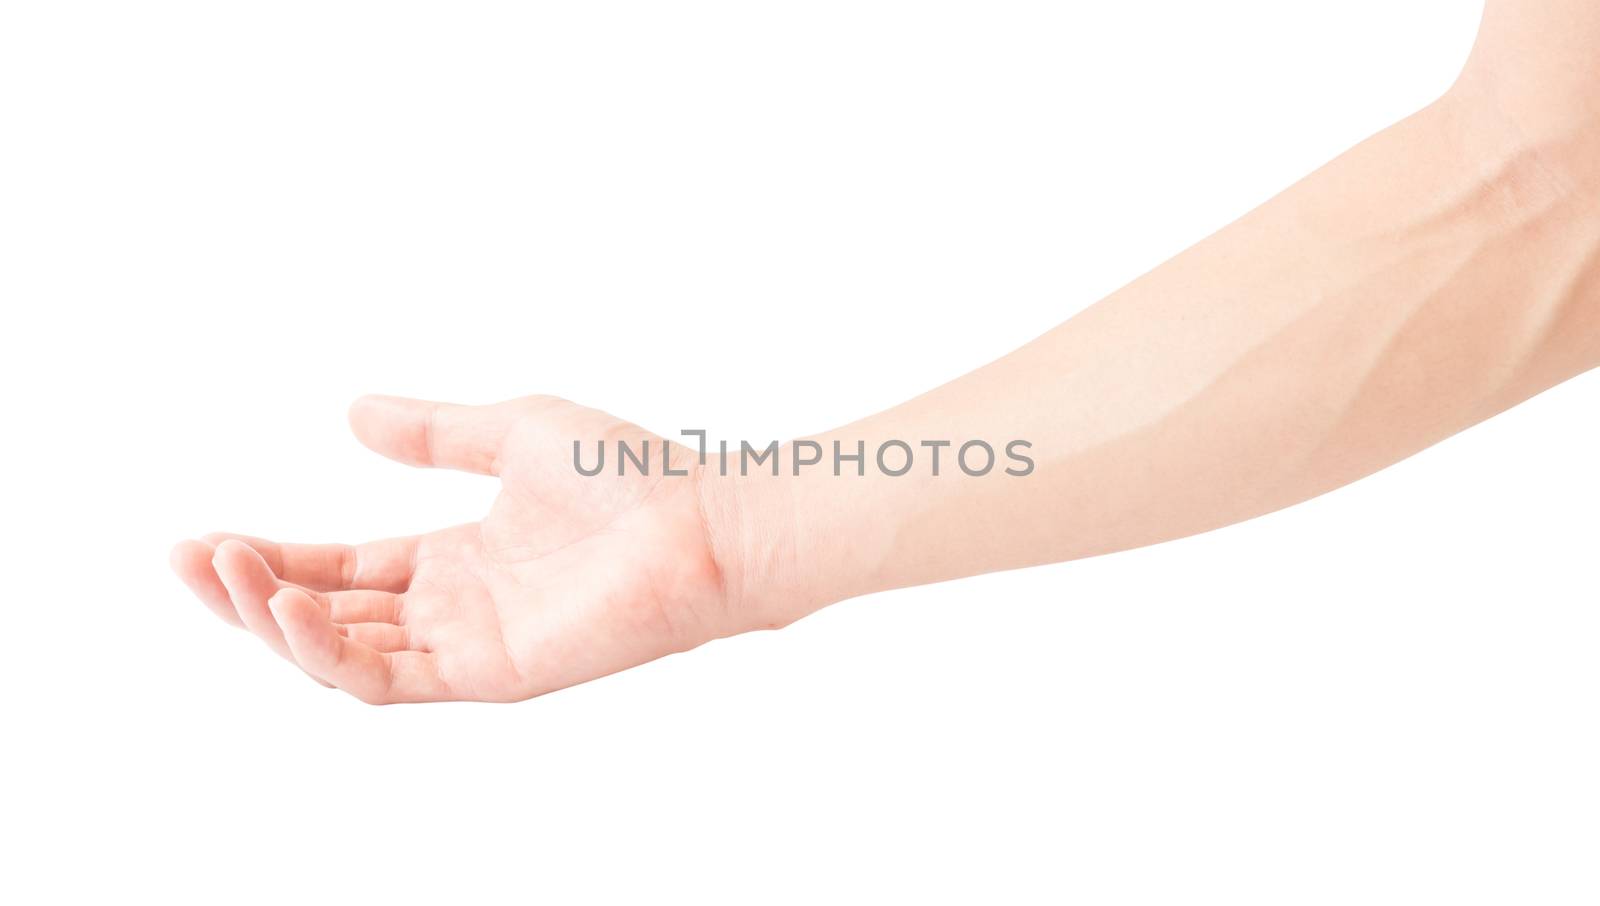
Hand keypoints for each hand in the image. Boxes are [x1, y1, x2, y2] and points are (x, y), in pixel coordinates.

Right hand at [171, 395, 752, 702]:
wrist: (701, 520)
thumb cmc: (628, 475)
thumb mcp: (510, 430)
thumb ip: (432, 430)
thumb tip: (351, 410)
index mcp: (454, 559)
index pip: (341, 570)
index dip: (272, 557)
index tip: (205, 537)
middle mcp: (453, 609)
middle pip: (325, 616)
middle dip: (247, 592)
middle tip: (184, 556)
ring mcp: (468, 646)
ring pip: (341, 656)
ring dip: (270, 620)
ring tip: (220, 570)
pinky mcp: (490, 673)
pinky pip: (387, 679)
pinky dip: (328, 652)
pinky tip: (286, 606)